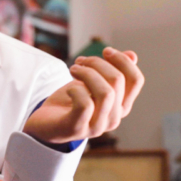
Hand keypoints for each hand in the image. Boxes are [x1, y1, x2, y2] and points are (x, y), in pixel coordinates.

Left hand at [23, 47, 144, 143]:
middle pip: (117, 81)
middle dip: (97, 63)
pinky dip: (76, 89)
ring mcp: (97, 127)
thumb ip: (111, 71)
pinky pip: (85, 104)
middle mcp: (114, 119)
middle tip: (80, 62)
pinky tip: (69, 88)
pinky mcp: (77, 129)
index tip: (105, 51)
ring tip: (73, 69)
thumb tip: (132, 55)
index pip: (136, 80)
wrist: (45, 123)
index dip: (122, 61)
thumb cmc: (70, 101)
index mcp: (121, 107)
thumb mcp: (92, 82)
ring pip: (105, 93)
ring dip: (86, 73)